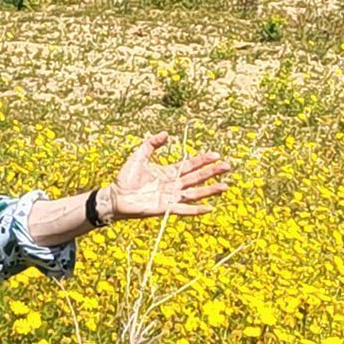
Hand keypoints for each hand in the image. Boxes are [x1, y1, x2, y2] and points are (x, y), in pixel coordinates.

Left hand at [103, 132, 230, 221]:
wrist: (115, 196)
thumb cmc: (126, 177)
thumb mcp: (139, 156)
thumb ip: (151, 144)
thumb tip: (166, 134)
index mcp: (169, 172)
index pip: (190, 165)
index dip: (203, 160)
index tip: (216, 155)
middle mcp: (173, 185)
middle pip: (197, 177)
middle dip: (212, 172)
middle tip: (227, 166)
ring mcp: (170, 197)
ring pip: (194, 193)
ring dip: (210, 190)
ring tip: (225, 186)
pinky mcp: (165, 208)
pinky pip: (183, 209)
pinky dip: (196, 209)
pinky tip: (209, 207)